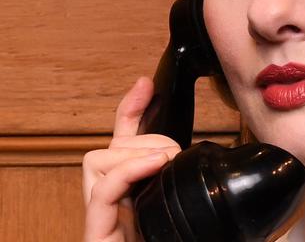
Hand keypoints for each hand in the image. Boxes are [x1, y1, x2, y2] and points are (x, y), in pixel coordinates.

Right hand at [82, 77, 180, 241]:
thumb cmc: (168, 237)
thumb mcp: (180, 201)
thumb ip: (183, 180)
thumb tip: (203, 158)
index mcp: (130, 191)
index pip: (122, 142)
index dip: (131, 110)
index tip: (145, 84)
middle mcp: (112, 201)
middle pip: (111, 147)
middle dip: (144, 137)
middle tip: (174, 151)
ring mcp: (101, 216)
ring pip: (98, 160)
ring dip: (135, 152)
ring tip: (164, 161)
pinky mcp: (96, 233)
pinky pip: (102, 190)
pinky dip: (127, 170)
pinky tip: (154, 164)